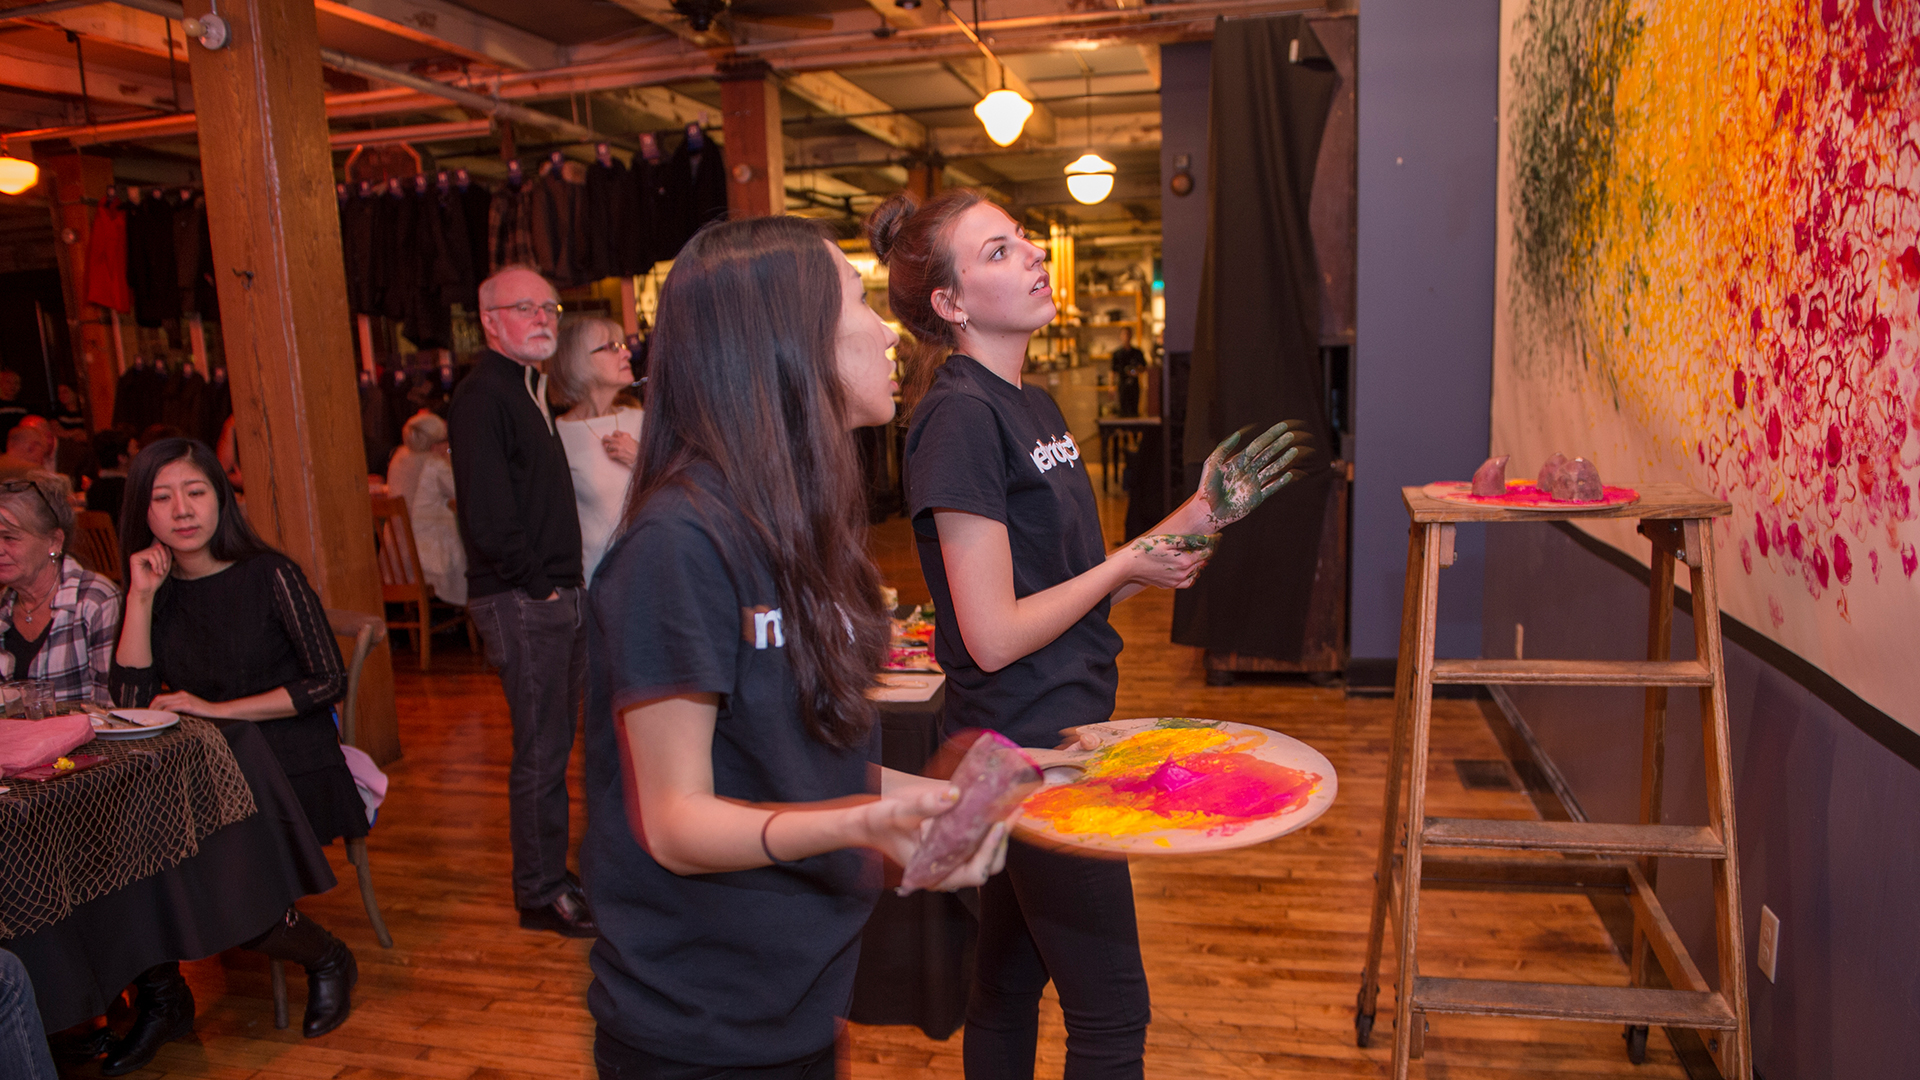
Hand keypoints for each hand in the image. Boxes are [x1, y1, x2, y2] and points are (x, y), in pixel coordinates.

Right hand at [126, 542, 171, 600]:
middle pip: (158, 547)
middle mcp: (142, 553)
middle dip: (164, 558)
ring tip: (159, 572)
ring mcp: (138, 555)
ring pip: (155, 550)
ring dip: (160, 562)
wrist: (146, 591)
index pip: (160, 546)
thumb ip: (167, 556)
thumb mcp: (165, 567)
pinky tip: (154, 571)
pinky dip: (156, 563)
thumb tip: (166, 546)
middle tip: (163, 569)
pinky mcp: (134, 558)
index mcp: (148, 555)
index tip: (166, 567)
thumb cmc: (154, 580)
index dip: (166, 555)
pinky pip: (150, 555)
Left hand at [150, 690, 218, 717]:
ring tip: (154, 718)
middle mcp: (181, 694)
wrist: (215, 711)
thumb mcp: (189, 706)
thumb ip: (179, 707)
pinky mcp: (188, 705)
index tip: (150, 712)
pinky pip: (171, 707)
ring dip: (156, 711)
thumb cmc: (202, 711)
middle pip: (159, 699)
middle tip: (149, 716)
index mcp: (180, 694)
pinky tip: (163, 717)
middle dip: (151, 708)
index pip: (161, 697)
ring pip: (163, 703)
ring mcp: (184, 699)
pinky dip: (165, 712)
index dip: (153, 704)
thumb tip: (166, 714)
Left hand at [602, 430, 637, 467]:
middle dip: (604, 440)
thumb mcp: (633, 440)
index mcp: (625, 435)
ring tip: (610, 451)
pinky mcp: (618, 454)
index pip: (615, 432)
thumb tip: (619, 439)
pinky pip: (610, 454)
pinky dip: (611, 455)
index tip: (613, 438)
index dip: (612, 436)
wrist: (641, 457)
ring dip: (608, 449)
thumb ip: (625, 438)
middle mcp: (620, 440)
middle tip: (604, 443)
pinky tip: (614, 456)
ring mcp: (618, 447)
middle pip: (606, 437)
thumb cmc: (639, 450)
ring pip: (607, 446)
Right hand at [854, 786, 1011, 889]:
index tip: (998, 826)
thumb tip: (953, 794)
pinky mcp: (953, 847)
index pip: (974, 872)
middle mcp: (946, 872)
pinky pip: (978, 842)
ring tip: (1011, 807)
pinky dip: (989, 827)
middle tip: (1011, 812)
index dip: (989, 852)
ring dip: (1000, 833)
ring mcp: (951, 860)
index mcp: (934, 874)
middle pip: (987, 865)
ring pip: (986, 855)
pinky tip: (997, 807)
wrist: (870, 823)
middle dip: (1001, 840)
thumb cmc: (881, 823)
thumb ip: (924, 805)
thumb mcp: (899, 812)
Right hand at [1120, 532, 1216, 589]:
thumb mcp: (1166, 540)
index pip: (1205, 553)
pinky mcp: (1169, 585)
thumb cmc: (1145, 549)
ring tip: (1196, 556)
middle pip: (1201, 563)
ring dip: (1198, 565)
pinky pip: (1186, 582)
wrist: (1129, 566)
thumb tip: (1203, 540)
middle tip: (1207, 544)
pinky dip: (1190, 576)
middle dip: (1205, 553)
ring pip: (1195, 574)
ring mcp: (1176, 581)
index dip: (1212, 544)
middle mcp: (1182, 573)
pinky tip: (1187, 569)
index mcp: (1184, 561)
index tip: (1216, 537)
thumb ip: (1186, 540)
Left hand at [1199, 420, 1313, 529]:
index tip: (1281, 427)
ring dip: (1283, 460)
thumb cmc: (1206, 488)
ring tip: (1294, 451)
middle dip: (1278, 445)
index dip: (1269, 436)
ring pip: (1272, 469)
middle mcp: (1248, 471)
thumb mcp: (1211, 464)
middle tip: (1290, 435)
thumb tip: (1238, 434)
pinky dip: (1281, 482)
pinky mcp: (1256, 498)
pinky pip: (1271, 488)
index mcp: (1238, 462)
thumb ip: (1223, 449)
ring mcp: (1253, 484)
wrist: (1207, 512)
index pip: (1257, 445)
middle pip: (1267, 455)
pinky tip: (1289, 474)